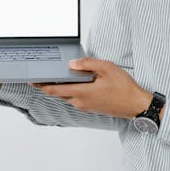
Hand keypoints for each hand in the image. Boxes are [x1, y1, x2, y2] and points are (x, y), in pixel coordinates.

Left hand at [33, 58, 151, 118]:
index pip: (55, 90)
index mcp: (82, 93)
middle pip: (59, 94)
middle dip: (49, 86)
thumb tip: (72, 64)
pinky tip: (74, 83)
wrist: (136, 104)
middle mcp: (81, 102)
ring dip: (60, 88)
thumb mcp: (107, 68)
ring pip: (67, 96)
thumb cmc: (124, 87)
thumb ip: (87, 64)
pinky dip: (70, 91)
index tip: (33, 80)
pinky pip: (75, 99)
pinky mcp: (91, 107)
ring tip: (57, 77)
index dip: (42, 86)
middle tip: (42, 76)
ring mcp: (86, 106)